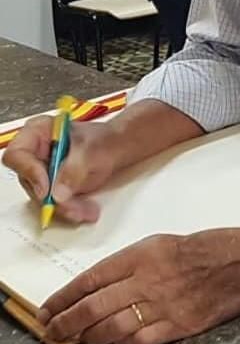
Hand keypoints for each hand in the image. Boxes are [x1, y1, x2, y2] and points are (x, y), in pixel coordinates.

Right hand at [2, 117, 117, 223]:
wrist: (118, 148)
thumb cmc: (104, 139)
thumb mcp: (91, 149)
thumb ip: (73, 169)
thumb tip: (58, 192)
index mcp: (38, 132)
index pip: (17, 155)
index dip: (30, 173)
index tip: (47, 189)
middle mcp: (35, 153)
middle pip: (29, 181)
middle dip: (52, 197)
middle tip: (72, 206)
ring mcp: (42, 171)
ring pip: (41, 197)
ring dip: (64, 208)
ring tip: (86, 210)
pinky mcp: (52, 187)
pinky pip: (54, 203)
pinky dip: (70, 209)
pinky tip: (86, 211)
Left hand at [40, 224, 239, 343]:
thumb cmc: (211, 246)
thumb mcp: (165, 243)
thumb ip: (133, 263)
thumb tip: (101, 286)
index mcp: (144, 255)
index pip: (90, 279)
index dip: (63, 297)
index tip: (47, 309)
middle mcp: (148, 280)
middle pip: (92, 308)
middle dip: (65, 324)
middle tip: (53, 333)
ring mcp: (164, 306)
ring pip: (110, 328)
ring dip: (89, 337)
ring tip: (81, 340)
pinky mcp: (179, 326)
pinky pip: (138, 341)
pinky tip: (113, 343)